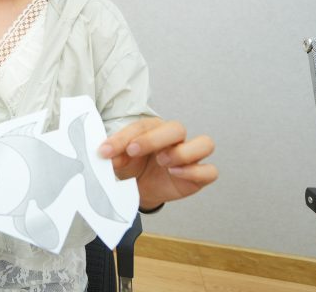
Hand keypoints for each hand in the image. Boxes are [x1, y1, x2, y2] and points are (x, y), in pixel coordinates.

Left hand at [98, 118, 216, 210]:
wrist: (141, 189)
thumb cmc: (133, 167)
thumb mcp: (120, 160)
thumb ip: (115, 155)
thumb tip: (106, 154)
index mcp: (154, 129)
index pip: (144, 126)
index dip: (125, 137)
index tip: (107, 150)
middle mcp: (175, 139)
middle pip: (177, 128)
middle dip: (154, 139)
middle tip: (134, 151)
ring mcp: (190, 157)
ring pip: (205, 144)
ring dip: (183, 152)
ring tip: (163, 162)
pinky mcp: (198, 176)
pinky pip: (210, 171)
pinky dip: (195, 171)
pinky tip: (175, 173)